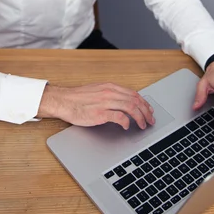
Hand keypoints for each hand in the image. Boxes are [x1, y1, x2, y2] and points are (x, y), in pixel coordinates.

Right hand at [37, 82, 155, 129]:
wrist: (63, 101)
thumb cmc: (78, 98)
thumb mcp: (97, 91)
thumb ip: (111, 94)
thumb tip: (124, 102)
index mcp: (110, 87)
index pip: (134, 94)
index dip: (144, 103)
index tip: (149, 110)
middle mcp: (110, 92)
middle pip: (135, 100)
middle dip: (146, 111)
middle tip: (150, 120)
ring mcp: (105, 102)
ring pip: (131, 108)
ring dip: (140, 117)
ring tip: (142, 125)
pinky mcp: (100, 113)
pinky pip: (119, 117)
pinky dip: (126, 122)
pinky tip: (127, 127)